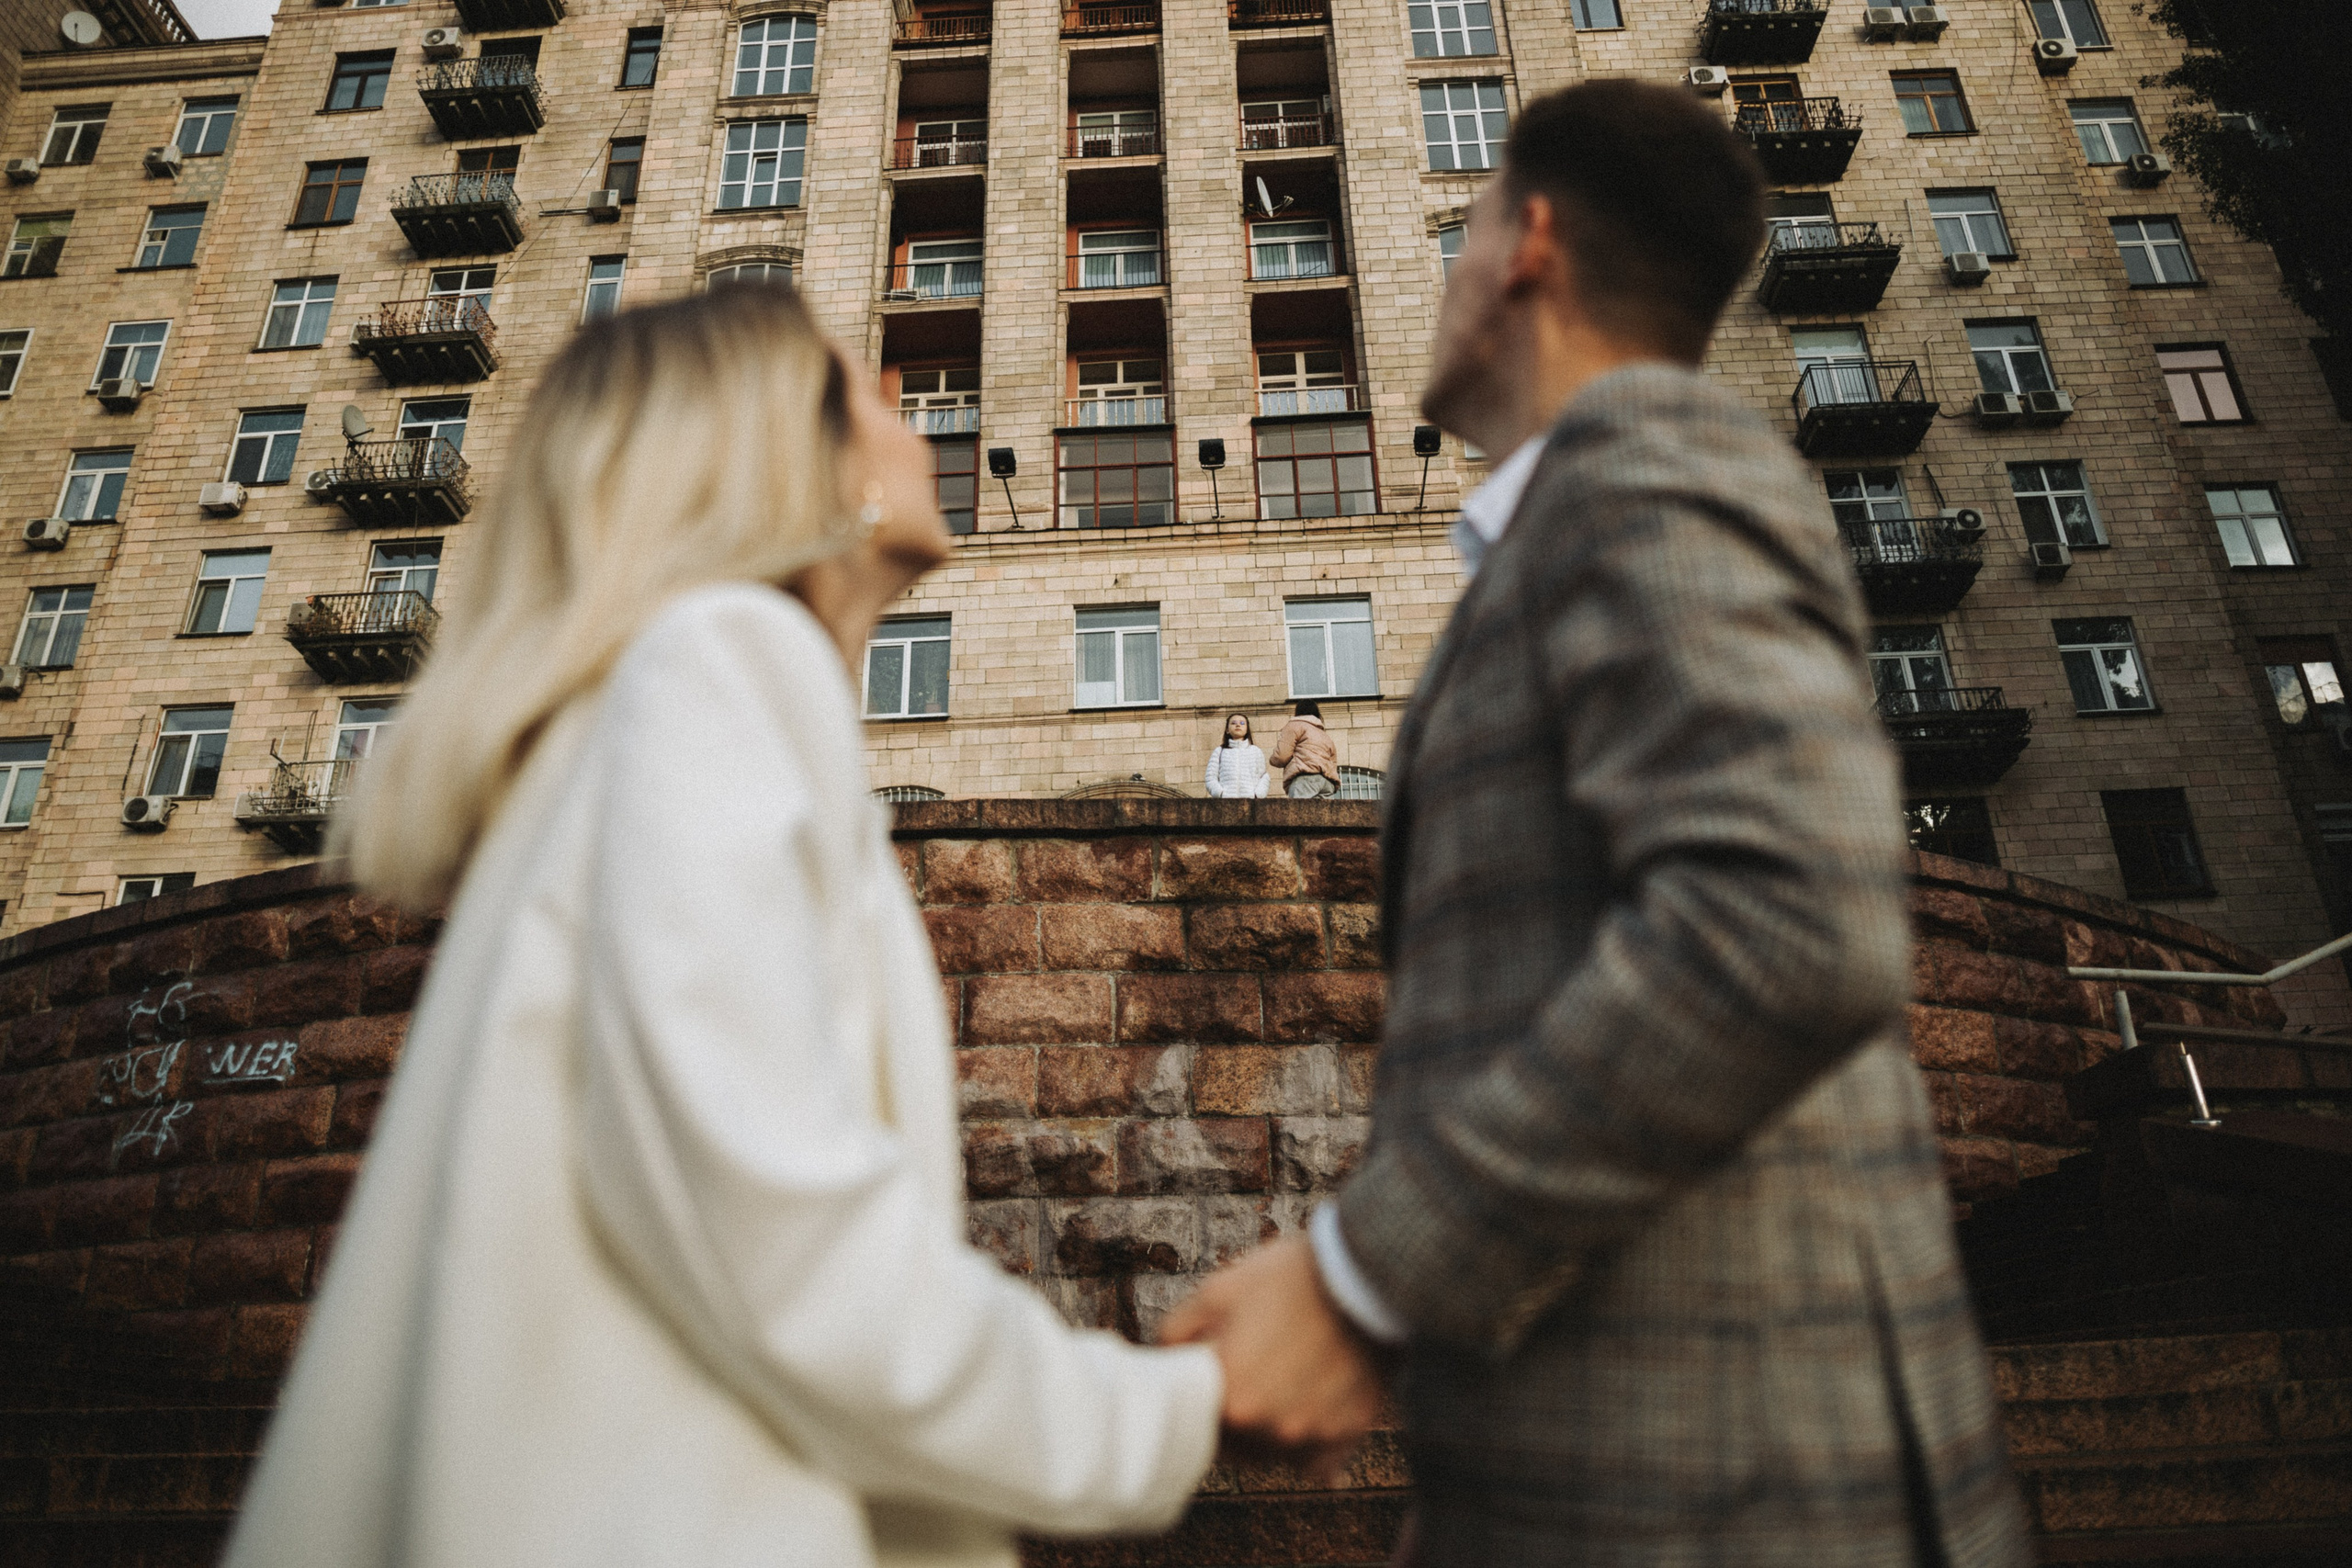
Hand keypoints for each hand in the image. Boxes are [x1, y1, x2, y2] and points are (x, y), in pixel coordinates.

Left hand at [1160, 1234, 1385, 1481]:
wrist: (1364, 1272)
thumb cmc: (1288, 1277)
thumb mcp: (1218, 1289)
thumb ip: (1177, 1331)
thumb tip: (1162, 1358)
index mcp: (1230, 1396)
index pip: (1194, 1420)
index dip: (1199, 1396)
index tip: (1209, 1375)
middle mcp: (1268, 1426)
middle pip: (1234, 1441)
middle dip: (1233, 1413)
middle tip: (1247, 1372)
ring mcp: (1311, 1434)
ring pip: (1273, 1453)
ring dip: (1268, 1431)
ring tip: (1281, 1384)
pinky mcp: (1347, 1433)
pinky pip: (1317, 1464)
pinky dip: (1309, 1450)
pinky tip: (1308, 1413)